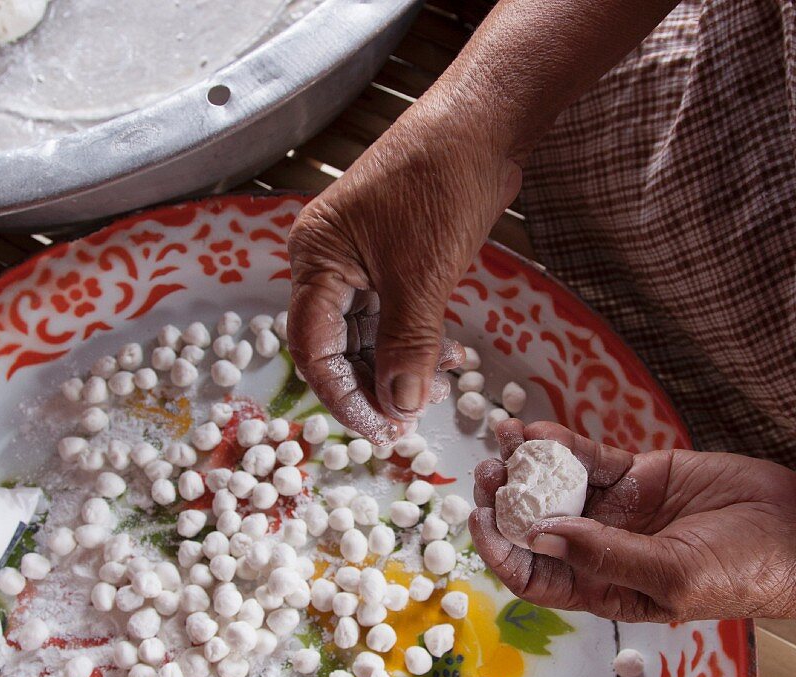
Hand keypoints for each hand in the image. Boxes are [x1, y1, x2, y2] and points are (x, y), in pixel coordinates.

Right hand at [287, 106, 520, 442]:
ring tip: (438, 390)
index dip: (343, 396)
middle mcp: (329, 262)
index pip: (313, 347)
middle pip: (337, 345)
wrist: (482, 126)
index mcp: (316, 259)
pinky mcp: (394, 259)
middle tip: (409, 422)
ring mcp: (362, 260)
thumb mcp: (422, 276)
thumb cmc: (440, 186)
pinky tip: (446, 361)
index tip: (380, 430)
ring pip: (369, 334)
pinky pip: (394, 315)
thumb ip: (408, 346)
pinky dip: (416, 342)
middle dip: (373, 385)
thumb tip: (400, 408)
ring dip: (399, 367)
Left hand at [470, 419, 795, 621]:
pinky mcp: (635, 473)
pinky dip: (559, 442)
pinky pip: (587, 456)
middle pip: (535, 526)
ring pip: (555, 486)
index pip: (537, 576)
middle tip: (484, 474)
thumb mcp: (673, 574)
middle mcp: (602, 549)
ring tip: (501, 441)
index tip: (480, 522)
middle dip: (504, 501)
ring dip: (524, 465)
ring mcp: (617, 509)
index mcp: (605, 588)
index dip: (504, 553)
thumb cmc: (746, 571)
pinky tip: (534, 429)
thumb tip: (541, 538)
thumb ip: (605, 556)